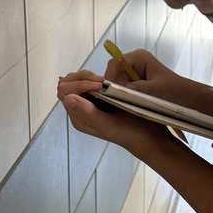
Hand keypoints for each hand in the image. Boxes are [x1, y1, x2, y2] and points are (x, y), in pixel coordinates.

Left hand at [57, 70, 173, 158]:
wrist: (147, 135)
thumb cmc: (129, 133)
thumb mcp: (108, 125)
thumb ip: (87, 113)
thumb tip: (68, 98)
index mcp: (78, 118)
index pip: (65, 93)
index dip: (78, 84)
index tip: (98, 85)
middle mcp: (80, 111)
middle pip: (67, 85)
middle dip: (81, 77)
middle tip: (101, 81)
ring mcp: (88, 104)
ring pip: (76, 81)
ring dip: (88, 77)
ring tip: (104, 81)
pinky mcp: (98, 99)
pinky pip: (88, 83)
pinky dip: (94, 78)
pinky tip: (107, 82)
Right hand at [103, 49, 183, 101]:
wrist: (183, 95)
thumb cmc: (173, 89)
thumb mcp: (157, 89)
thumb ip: (141, 88)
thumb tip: (125, 88)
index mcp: (140, 57)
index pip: (117, 62)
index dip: (110, 75)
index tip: (108, 90)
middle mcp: (134, 61)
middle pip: (114, 70)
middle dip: (113, 84)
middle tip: (115, 98)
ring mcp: (133, 70)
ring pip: (116, 79)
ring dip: (118, 90)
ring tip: (123, 102)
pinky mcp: (134, 79)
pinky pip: (122, 85)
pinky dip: (122, 93)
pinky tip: (127, 101)